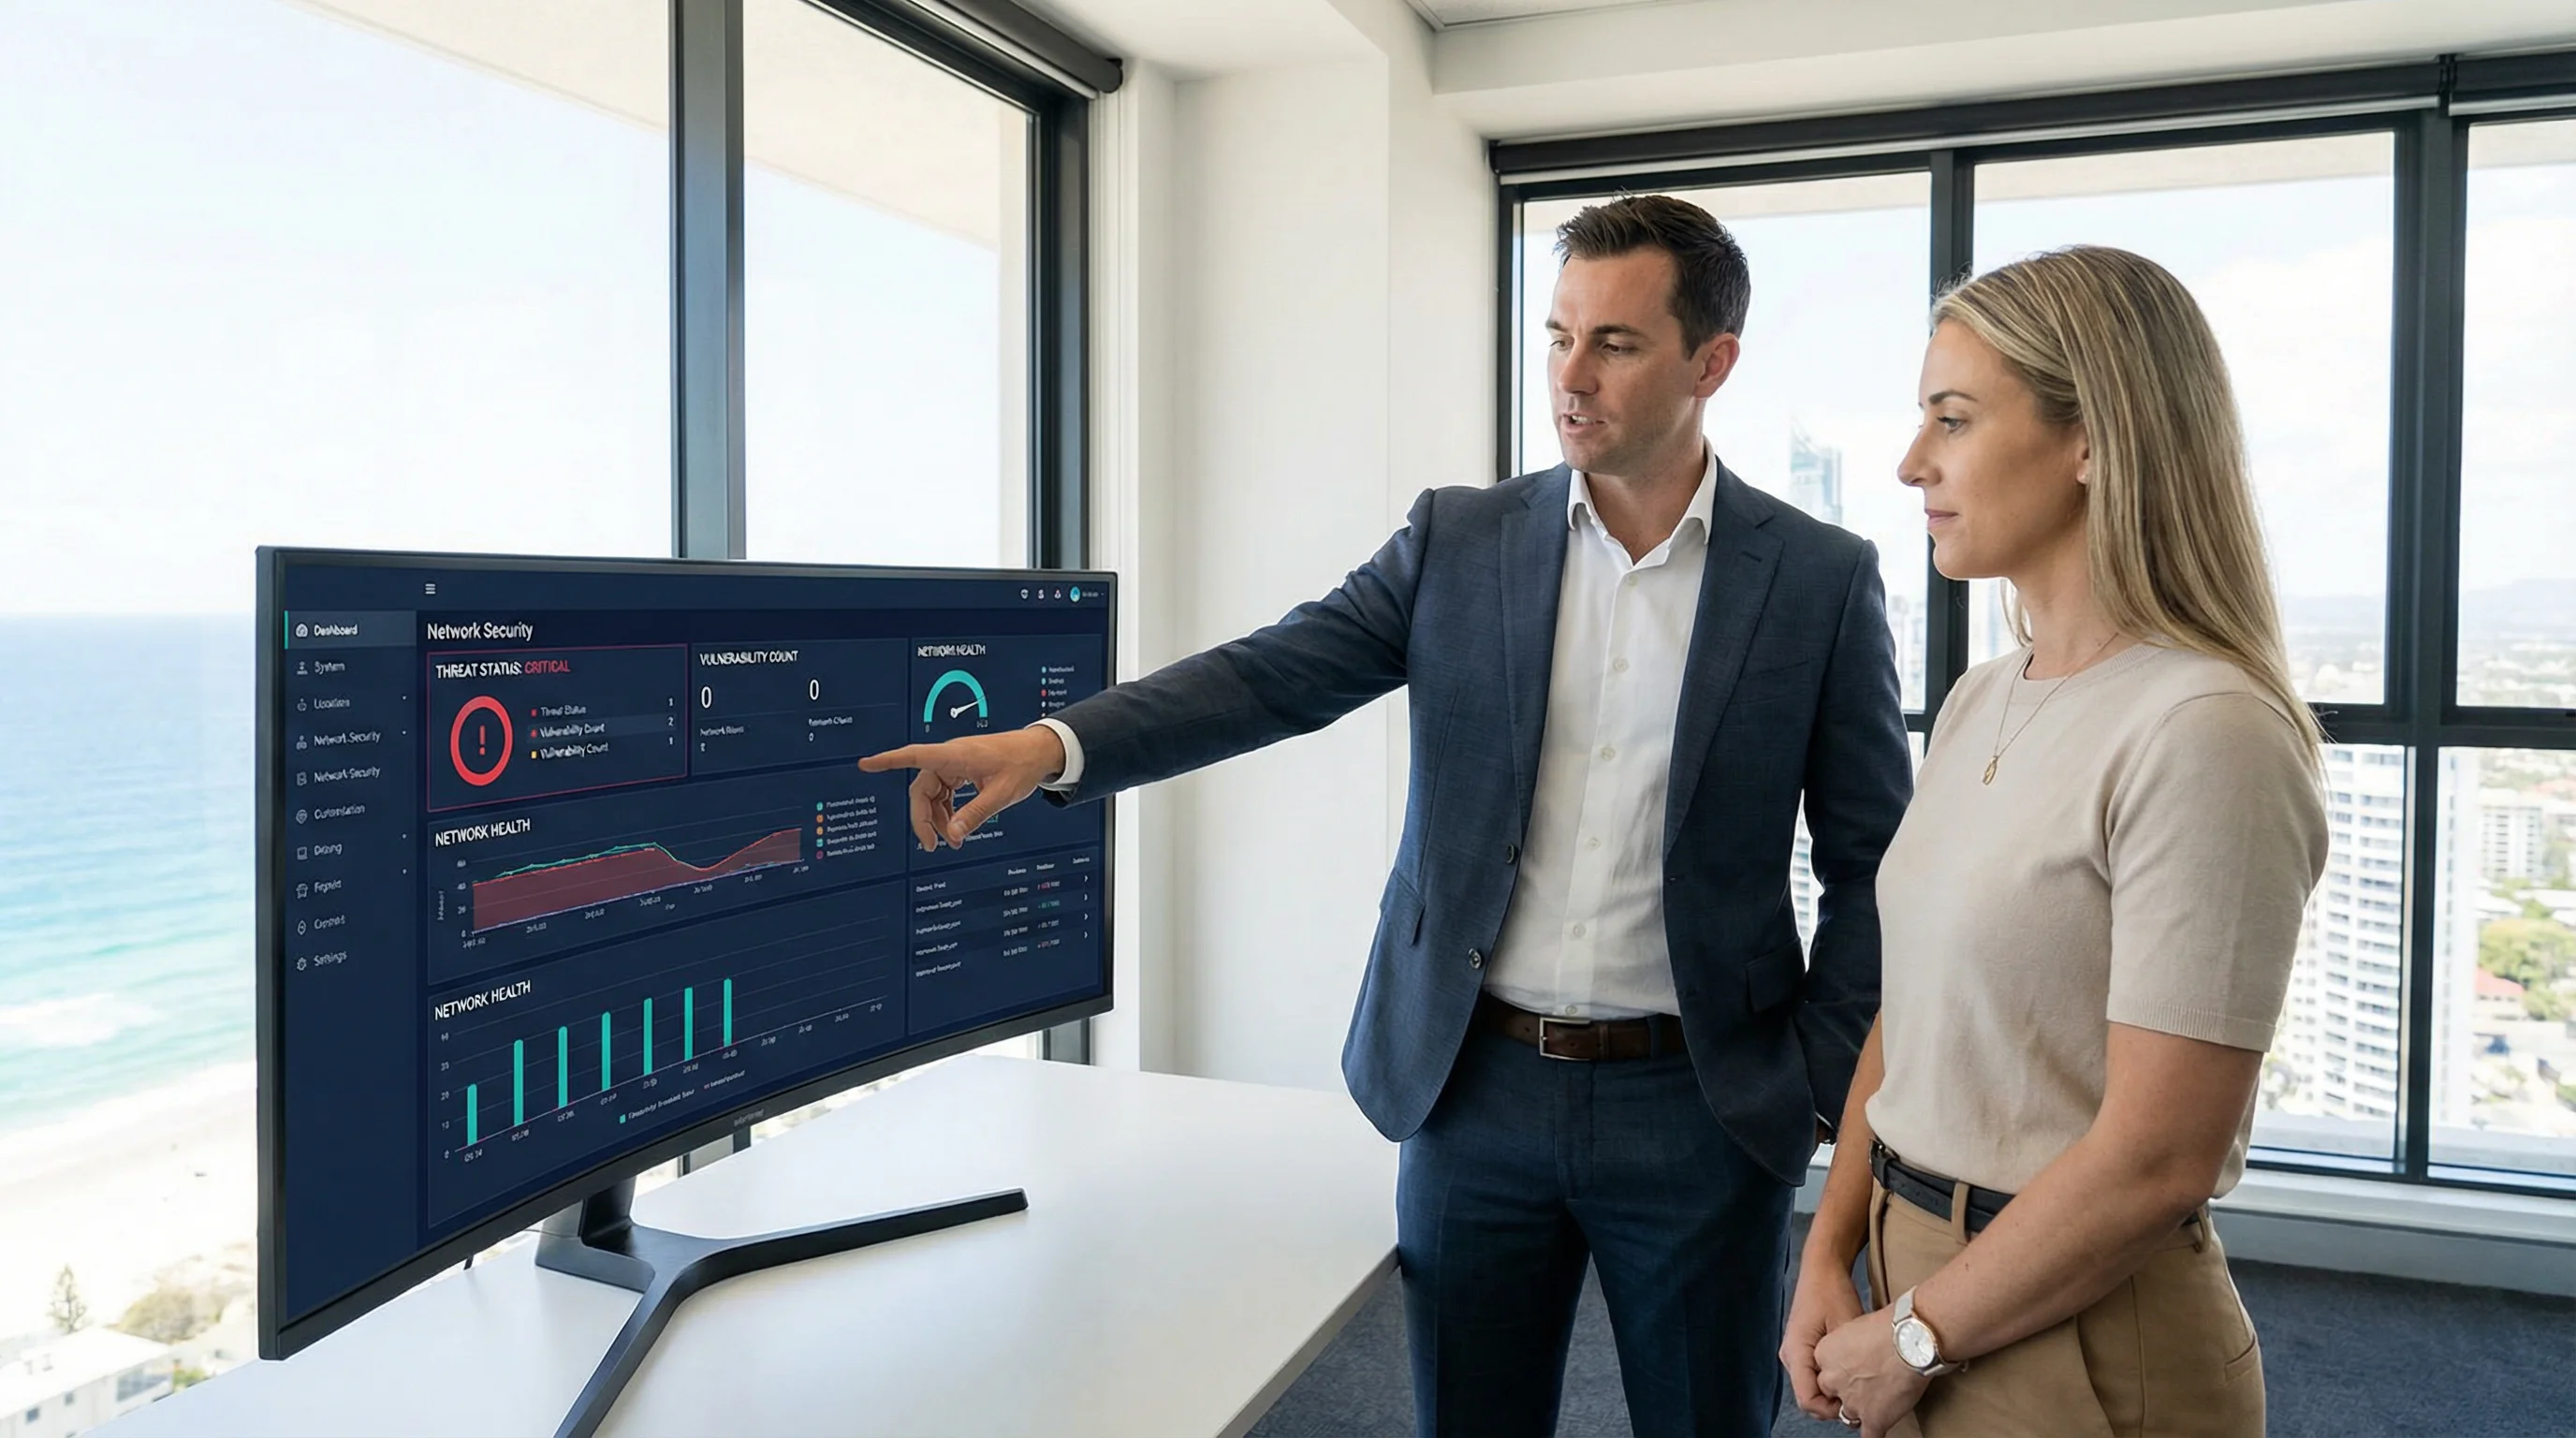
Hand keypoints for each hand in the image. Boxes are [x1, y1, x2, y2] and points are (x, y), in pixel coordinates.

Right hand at [858, 725, 1066, 850]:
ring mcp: (954, 763)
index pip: (914, 756)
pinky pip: (944, 793)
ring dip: (937, 818)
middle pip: (922, 789)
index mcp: (955, 755)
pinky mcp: (961, 770)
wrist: (1040, 751)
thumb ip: (976, 814)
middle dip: (924, 819)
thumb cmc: (1022, 764)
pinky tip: (956, 827)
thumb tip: (954, 834)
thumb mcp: (1001, 794)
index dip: (888, 761)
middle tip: (933, 846)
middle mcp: (950, 757)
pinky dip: (947, 811)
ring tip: (952, 841)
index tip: (865, 764)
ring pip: (932, 794)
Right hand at [1781, 1248, 1866, 1422]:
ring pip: (1810, 1388)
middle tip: (1861, 1399)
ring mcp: (1793, 1353)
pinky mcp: (1801, 1349)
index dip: (1831, 1411)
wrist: (1822, 1269)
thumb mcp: (1846, 1330)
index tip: (1856, 1407)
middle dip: (1832, 1405)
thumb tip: (1861, 1392)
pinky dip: (1829, 1381)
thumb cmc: (1833, 1293)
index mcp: (1796, 1352)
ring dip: (1831, 1393)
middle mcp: (1789, 1356)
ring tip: (1857, 1387)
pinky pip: (1812, 1376)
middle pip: (1807, 1397)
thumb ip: (1847, 1363)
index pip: (1807, 1400)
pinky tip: (1849, 1375)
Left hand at [1813, 1306, 1930, 1436]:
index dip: (1839, 1370)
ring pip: (1848, 1415)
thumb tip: (1859, 1348)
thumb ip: (1849, 1343)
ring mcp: (1852, 1402)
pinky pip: (1869, 1436)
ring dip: (1860, 1410)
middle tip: (1863, 1384)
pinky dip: (1873, 1434)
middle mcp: (1833, 1379)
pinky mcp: (1873, 1418)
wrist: (1911, 1341)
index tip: (1852, 1368)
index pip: (1824, 1369)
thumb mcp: (1856, 1324)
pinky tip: (1878, 1429)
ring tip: (1875, 1403)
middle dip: (1845, 1391)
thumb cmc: (1890, 1327)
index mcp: (1825, 1354)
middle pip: (1831, 1392)